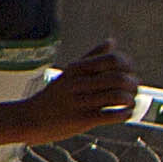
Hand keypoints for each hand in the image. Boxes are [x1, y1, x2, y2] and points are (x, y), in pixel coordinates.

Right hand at [22, 42, 139, 141]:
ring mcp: (80, 102)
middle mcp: (79, 83)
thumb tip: (112, 41)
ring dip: (130, 100)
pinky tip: (124, 114)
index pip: (113, 60)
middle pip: (118, 78)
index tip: (129, 73)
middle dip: (132, 85)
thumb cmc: (53, 96)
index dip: (128, 66)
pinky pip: (111, 116)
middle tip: (133, 90)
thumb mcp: (68, 73)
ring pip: (117, 97)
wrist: (28, 119)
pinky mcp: (81, 120)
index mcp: (77, 69)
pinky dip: (124, 114)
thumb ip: (92, 57)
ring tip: (129, 103)